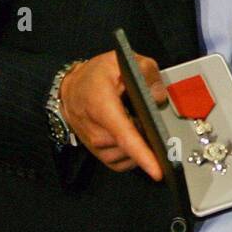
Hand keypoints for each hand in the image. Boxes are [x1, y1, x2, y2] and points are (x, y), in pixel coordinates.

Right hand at [59, 50, 165, 178]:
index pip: (124, 136)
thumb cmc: (95, 75)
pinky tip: (134, 137)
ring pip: (127, 157)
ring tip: (136, 122)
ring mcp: (95, 144)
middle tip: (146, 115)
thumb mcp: (121, 61)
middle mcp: (96, 130)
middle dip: (146, 137)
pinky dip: (132, 155)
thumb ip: (146, 73)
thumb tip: (159, 97)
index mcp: (102, 107)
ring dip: (139, 146)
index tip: (157, 170)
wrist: (71, 87)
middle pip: (130, 147)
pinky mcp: (98, 152)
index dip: (142, 155)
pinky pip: (120, 162)